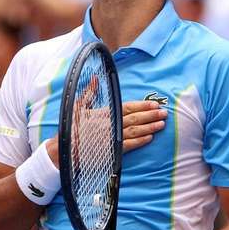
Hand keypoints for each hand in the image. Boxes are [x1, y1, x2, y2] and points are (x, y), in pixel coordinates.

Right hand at [45, 100, 166, 166]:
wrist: (64, 150)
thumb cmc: (72, 128)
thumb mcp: (78, 106)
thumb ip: (89, 92)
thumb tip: (95, 78)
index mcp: (104, 113)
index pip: (127, 107)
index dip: (142, 105)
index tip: (154, 103)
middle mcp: (109, 124)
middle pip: (135, 118)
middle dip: (151, 115)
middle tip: (164, 112)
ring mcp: (111, 138)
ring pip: (135, 131)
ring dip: (150, 127)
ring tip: (162, 124)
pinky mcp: (111, 151)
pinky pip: (129, 145)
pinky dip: (140, 141)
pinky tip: (150, 137)